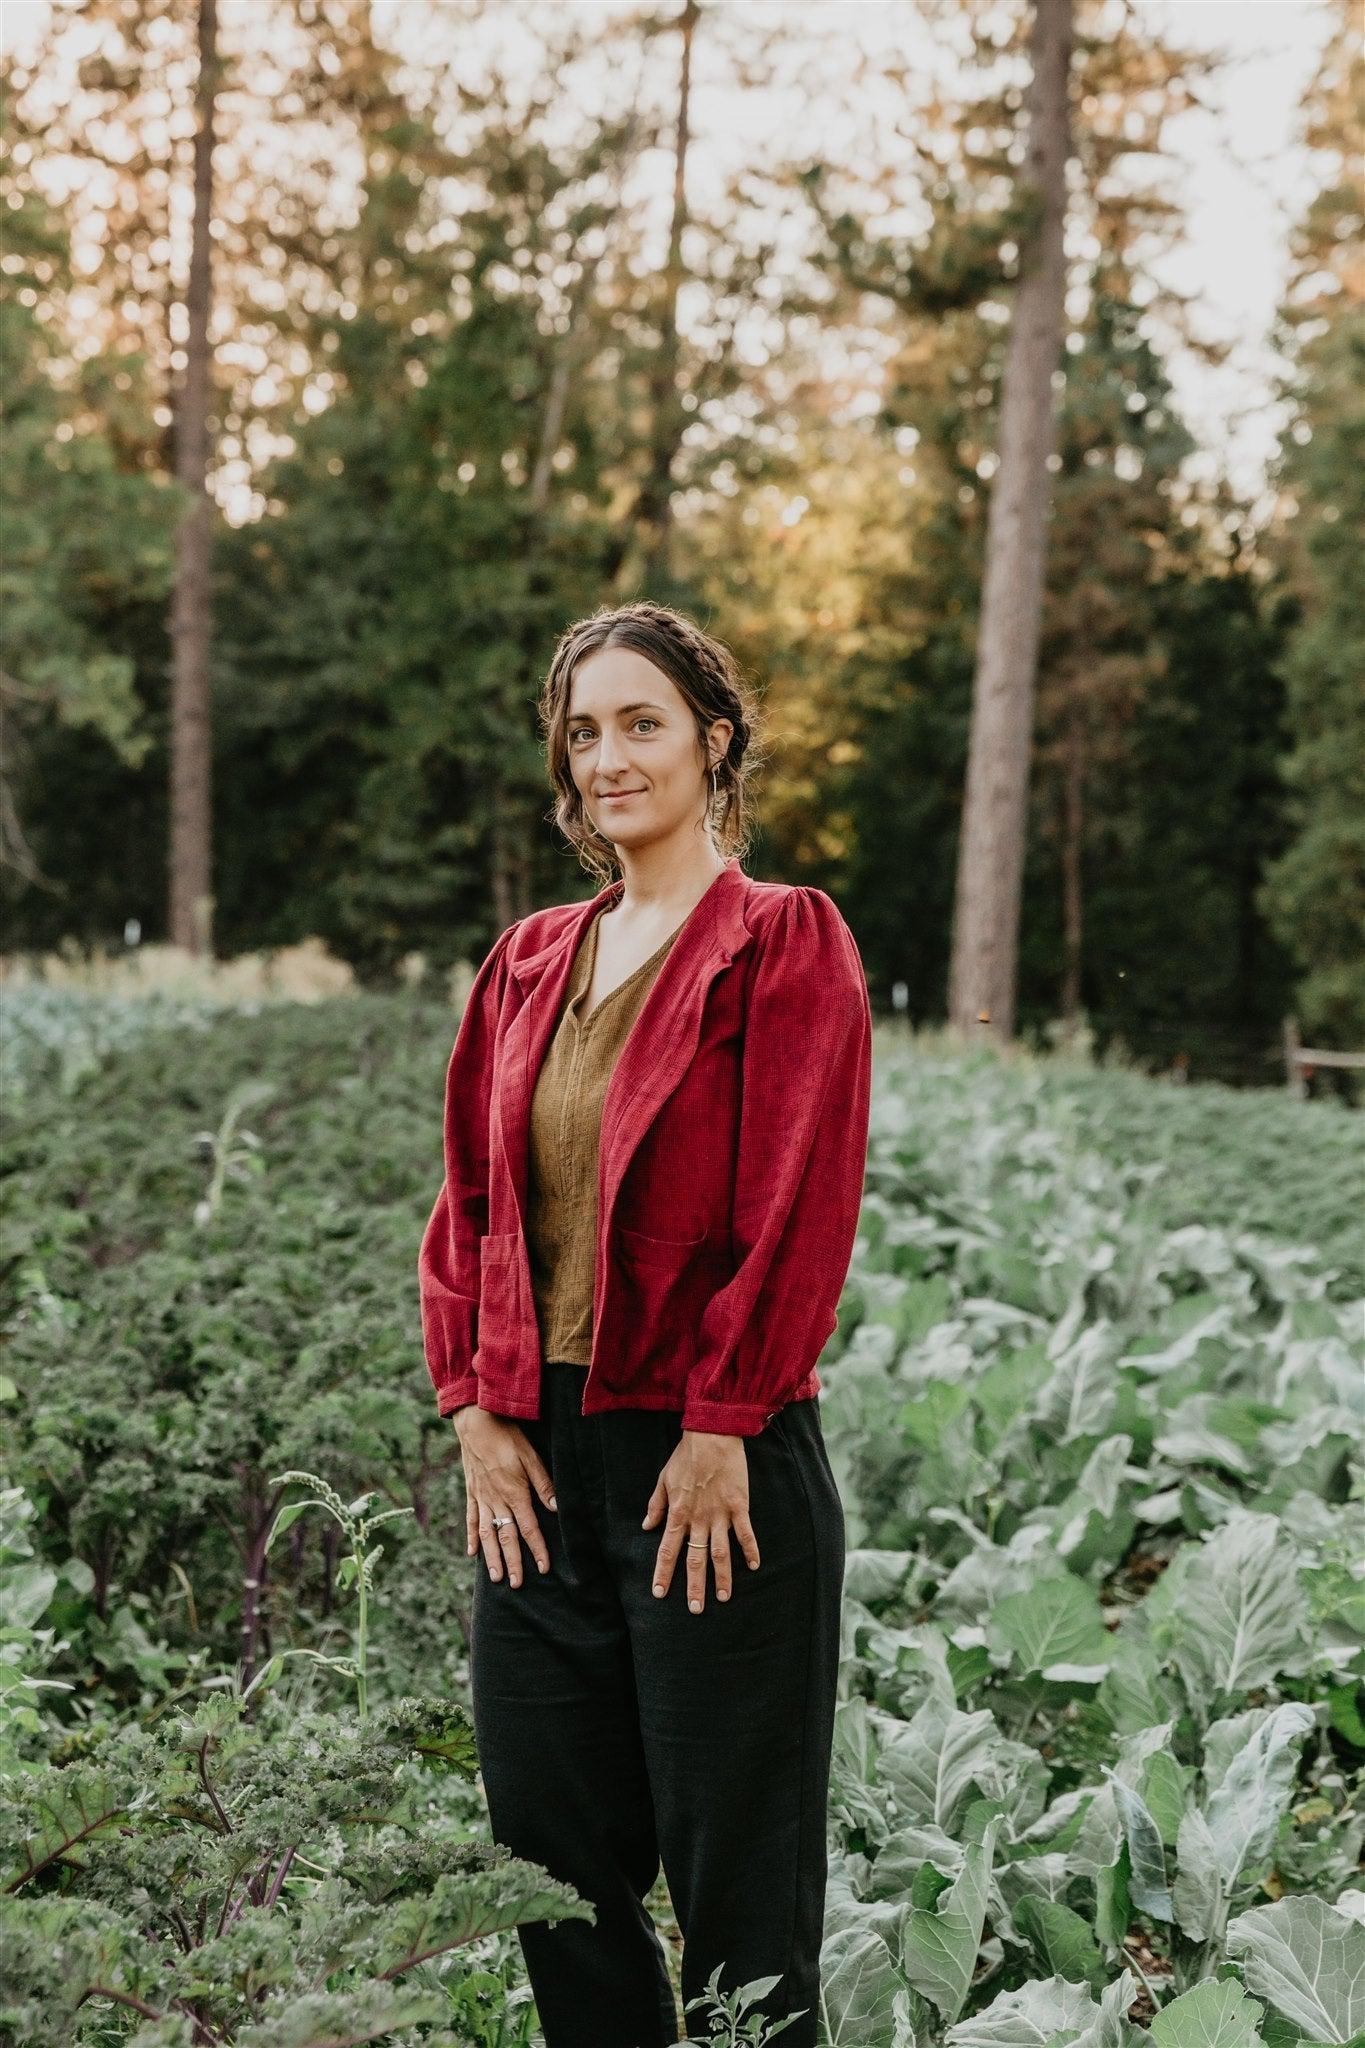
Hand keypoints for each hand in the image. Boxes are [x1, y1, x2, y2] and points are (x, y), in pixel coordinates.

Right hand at [453, 1407, 556, 1587]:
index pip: (528, 1528)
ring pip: (487, 1534)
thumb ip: (543, 1483)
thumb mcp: (530, 1456)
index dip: (537, 1549)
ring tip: (496, 1577)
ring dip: (492, 1557)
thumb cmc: (506, 1435)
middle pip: (506, 1537)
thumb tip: (556, 1508)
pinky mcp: (471, 1491)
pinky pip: (471, 1519)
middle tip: (517, 1585)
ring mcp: (481, 1497)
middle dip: (513, 1562)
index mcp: (514, 1493)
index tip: (543, 1568)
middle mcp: (496, 1500)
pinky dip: (472, 1537)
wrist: (475, 1421)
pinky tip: (472, 1553)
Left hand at [642, 1429, 760, 1612]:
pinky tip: (754, 1566)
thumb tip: (647, 1526)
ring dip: (722, 1576)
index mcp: (678, 1513)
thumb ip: (656, 1505)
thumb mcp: (663, 1479)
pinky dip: (750, 1550)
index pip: (667, 1550)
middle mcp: (698, 1518)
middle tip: (695, 1609)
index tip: (658, 1593)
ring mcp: (720, 1514)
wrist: (711, 1435)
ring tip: (723, 1597)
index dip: (663, 1573)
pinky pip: (745, 1533)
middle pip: (694, 1558)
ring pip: (720, 1552)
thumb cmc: (686, 1456)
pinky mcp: (739, 1505)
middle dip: (694, 1586)